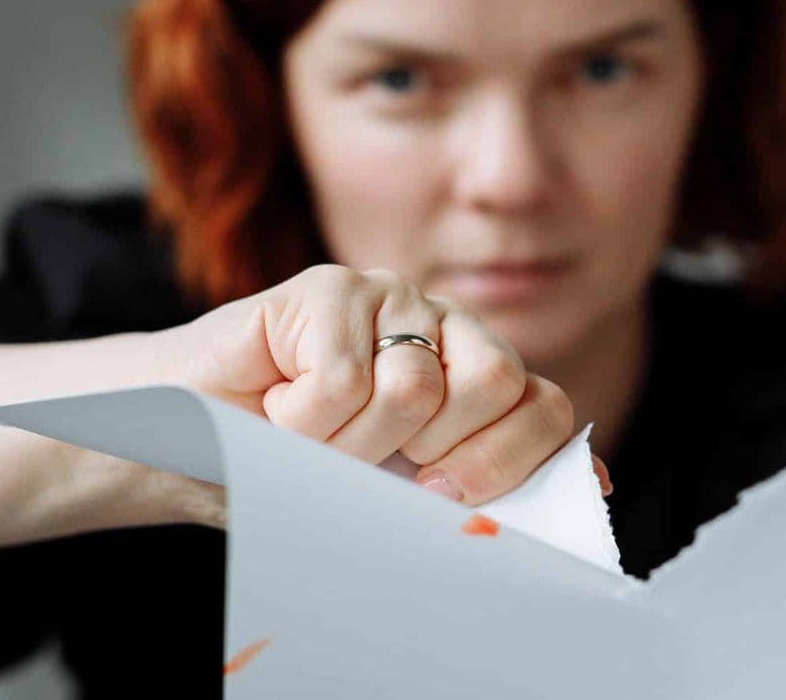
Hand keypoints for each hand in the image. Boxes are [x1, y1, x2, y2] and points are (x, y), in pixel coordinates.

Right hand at [170, 264, 576, 504]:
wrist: (190, 435)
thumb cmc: (300, 465)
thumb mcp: (402, 485)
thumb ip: (490, 479)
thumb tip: (594, 487)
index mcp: (475, 370)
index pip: (547, 406)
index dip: (508, 462)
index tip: (447, 497)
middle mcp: (443, 323)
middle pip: (495, 382)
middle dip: (432, 449)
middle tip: (372, 458)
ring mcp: (387, 295)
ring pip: (410, 392)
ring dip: (345, 443)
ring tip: (307, 431)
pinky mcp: (325, 287)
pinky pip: (340, 383)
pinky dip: (299, 421)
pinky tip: (274, 402)